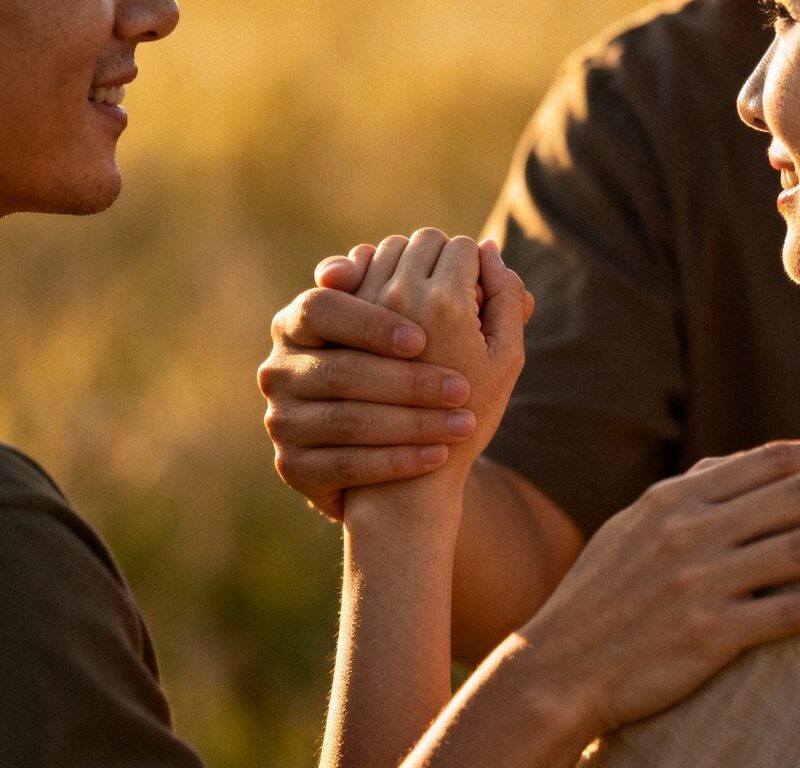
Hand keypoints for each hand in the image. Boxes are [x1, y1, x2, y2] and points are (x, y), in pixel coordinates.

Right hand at [258, 243, 477, 520]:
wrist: (377, 459)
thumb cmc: (405, 378)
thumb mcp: (415, 329)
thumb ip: (451, 289)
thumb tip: (491, 251)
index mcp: (301, 323)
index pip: (323, 307)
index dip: (369, 321)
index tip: (421, 339)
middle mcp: (281, 368)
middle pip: (340, 369)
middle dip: (407, 382)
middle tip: (460, 388)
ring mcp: (282, 421)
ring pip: (346, 421)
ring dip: (411, 424)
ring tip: (464, 424)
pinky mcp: (292, 467)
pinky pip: (343, 466)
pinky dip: (396, 461)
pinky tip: (439, 457)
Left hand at [350, 228, 531, 486]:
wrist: (402, 475)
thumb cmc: (466, 419)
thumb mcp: (505, 362)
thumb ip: (507, 300)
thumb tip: (491, 252)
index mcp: (445, 305)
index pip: (461, 247)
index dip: (477, 265)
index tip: (479, 291)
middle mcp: (398, 295)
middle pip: (424, 242)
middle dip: (444, 260)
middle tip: (456, 293)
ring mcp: (362, 306)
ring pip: (388, 251)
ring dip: (411, 264)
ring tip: (427, 300)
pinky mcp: (335, 322)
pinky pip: (357, 273)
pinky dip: (378, 275)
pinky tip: (394, 304)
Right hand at [519, 441, 799, 735]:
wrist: (563, 661)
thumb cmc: (601, 592)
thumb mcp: (630, 528)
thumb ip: (682, 492)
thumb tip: (733, 464)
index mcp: (669, 500)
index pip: (766, 462)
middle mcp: (688, 531)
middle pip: (794, 496)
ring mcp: (701, 580)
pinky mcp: (712, 632)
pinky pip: (793, 611)